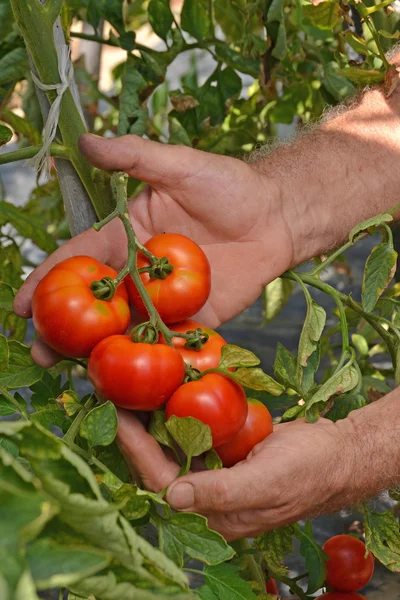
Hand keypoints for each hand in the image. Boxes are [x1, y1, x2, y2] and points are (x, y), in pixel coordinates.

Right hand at [14, 133, 295, 365]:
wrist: (277, 217)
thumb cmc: (229, 186)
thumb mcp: (179, 166)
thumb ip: (135, 157)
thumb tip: (85, 140)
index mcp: (126, 238)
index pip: (79, 261)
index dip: (48, 281)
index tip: (21, 306)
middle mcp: (139, 273)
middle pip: (95, 305)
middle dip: (65, 329)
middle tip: (40, 353)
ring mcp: (165, 301)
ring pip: (125, 330)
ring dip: (100, 353)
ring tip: (74, 375)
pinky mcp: (195, 320)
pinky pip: (168, 343)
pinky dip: (150, 362)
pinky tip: (131, 384)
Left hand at [116, 410, 355, 540]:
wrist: (339, 453)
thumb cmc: (309, 471)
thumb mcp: (267, 482)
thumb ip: (221, 492)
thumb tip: (172, 496)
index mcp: (214, 514)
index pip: (161, 481)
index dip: (136, 449)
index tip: (117, 414)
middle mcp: (209, 498)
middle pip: (159, 465)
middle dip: (136, 435)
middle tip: (116, 397)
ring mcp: (216, 474)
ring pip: (172, 449)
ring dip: (152, 423)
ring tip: (133, 392)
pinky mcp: (224, 455)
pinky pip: (193, 436)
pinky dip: (177, 416)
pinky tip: (167, 394)